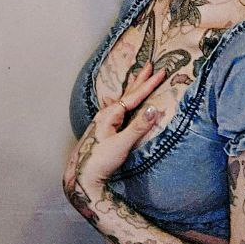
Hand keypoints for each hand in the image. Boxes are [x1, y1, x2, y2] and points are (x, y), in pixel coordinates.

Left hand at [63, 62, 167, 200]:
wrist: (83, 179)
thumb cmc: (100, 161)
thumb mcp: (121, 144)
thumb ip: (138, 126)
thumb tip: (153, 109)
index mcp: (109, 115)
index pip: (134, 96)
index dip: (148, 85)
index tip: (161, 72)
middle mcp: (106, 115)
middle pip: (127, 94)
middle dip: (140, 80)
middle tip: (149, 64)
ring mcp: (104, 122)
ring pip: (123, 100)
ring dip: (133, 89)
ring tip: (138, 77)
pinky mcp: (105, 131)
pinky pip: (120, 109)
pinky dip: (127, 101)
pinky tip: (124, 103)